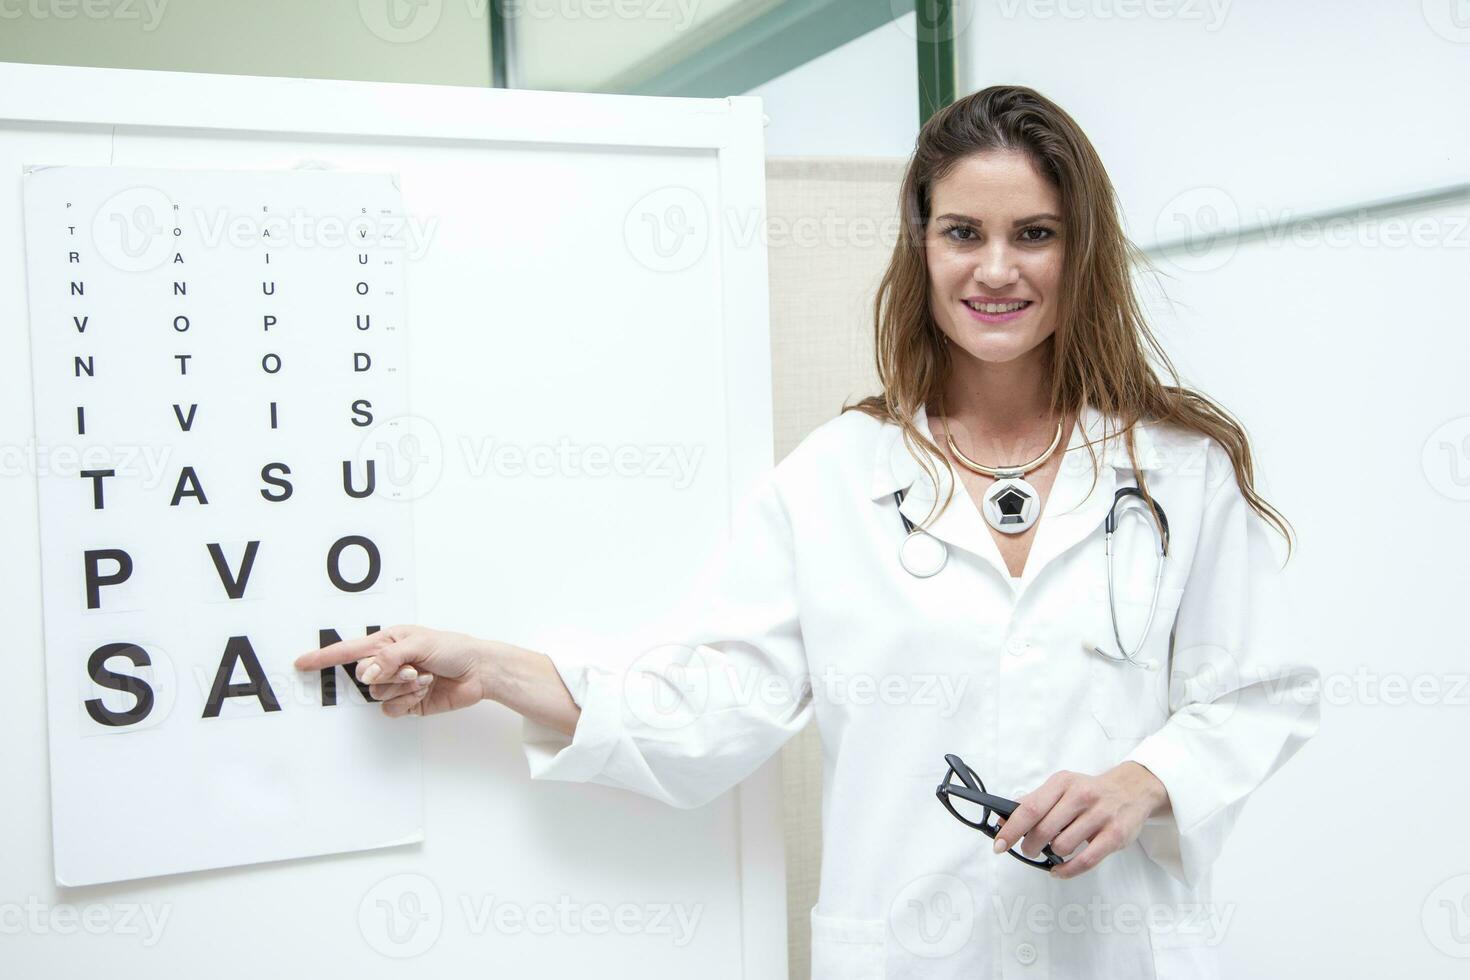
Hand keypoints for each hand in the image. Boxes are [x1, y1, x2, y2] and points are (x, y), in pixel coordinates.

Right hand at [293, 625, 490, 717]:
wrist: (479, 672)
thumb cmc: (454, 649)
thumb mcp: (420, 644)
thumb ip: (389, 658)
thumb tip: (366, 674)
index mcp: (388, 642)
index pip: (349, 650)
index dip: (324, 657)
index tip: (301, 662)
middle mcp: (389, 663)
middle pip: (364, 676)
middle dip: (389, 674)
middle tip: (413, 669)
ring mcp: (397, 685)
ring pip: (377, 695)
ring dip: (403, 687)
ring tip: (424, 677)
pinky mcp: (407, 703)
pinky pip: (391, 709)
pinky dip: (407, 701)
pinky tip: (424, 692)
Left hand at [992, 763, 1168, 878]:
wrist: (1132, 790)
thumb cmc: (1089, 792)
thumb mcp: (1061, 787)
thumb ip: (1034, 802)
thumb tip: (1003, 819)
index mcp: (1063, 783)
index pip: (1030, 808)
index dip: (1011, 828)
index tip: (999, 844)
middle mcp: (1081, 796)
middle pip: (1044, 829)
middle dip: (1030, 846)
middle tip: (1028, 850)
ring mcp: (1100, 816)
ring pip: (1063, 845)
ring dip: (1051, 854)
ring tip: (1052, 850)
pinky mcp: (1115, 835)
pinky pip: (1085, 860)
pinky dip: (1067, 870)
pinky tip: (1059, 869)